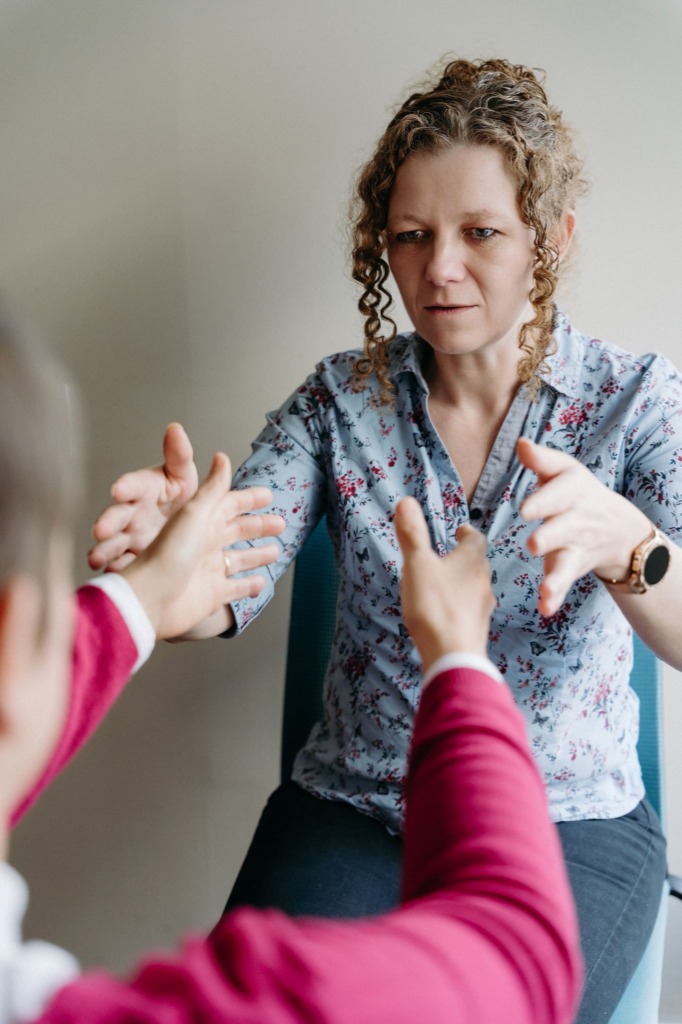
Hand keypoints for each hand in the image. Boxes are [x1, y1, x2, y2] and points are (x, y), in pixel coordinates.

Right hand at [89, 423, 199, 571]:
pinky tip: (112, 573)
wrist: (186, 529)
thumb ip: (179, 456)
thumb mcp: (184, 476)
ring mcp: (129, 535)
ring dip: (104, 549)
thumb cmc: (179, 496)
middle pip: (117, 515)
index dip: (126, 486)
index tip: (120, 489)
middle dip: (108, 521)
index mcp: (144, 488)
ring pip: (112, 541)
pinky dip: (115, 568)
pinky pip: (120, 563)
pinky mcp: (131, 556)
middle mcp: (132, 511)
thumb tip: (175, 428)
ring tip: (97, 557)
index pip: (133, 484)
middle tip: (101, 529)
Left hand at [119, 451, 284, 639]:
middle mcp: (206, 544)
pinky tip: (261, 583)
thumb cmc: (168, 554)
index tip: (269, 495)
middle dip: (259, 527)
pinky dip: (248, 586)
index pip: (231, 505)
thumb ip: (212, 489)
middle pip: (238, 532)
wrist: (151, 597)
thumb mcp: (194, 514)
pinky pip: (235, 589)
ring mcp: (209, 570)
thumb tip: (221, 457)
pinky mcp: (211, 595)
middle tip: (282, 523)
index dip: (249, 499)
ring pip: (239, 560)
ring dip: (257, 556)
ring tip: (275, 552)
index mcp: (202, 521)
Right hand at [395, 496, 493, 674]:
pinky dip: (459, 606)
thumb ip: (412, 534)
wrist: (453, 656)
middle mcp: (483, 581)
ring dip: (462, 582)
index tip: (459, 530)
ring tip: (444, 583)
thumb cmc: (435, 605)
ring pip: (475, 587)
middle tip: (449, 555)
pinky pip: (469, 610)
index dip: (467, 533)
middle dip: (464, 557)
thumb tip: (406, 501)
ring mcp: (482, 608)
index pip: (476, 538)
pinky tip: (446, 613)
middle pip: (477, 563)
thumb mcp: (417, 564)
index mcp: (472, 560)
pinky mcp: (476, 630)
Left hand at [517, 438, 650, 615]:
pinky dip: (556, 596)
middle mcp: (576, 520)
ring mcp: (576, 546)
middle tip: (533, 545)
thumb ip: (541, 460)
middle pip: (563, 529)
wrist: (618, 527)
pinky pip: (564, 582)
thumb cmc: (576, 492)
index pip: (559, 494)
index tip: (525, 510)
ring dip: (556, 576)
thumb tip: (520, 443)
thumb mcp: (564, 471)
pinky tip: (546, 608)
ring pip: (566, 561)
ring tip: (546, 588)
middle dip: (550, 537)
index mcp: (571, 491)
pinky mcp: (573, 567)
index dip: (543, 502)